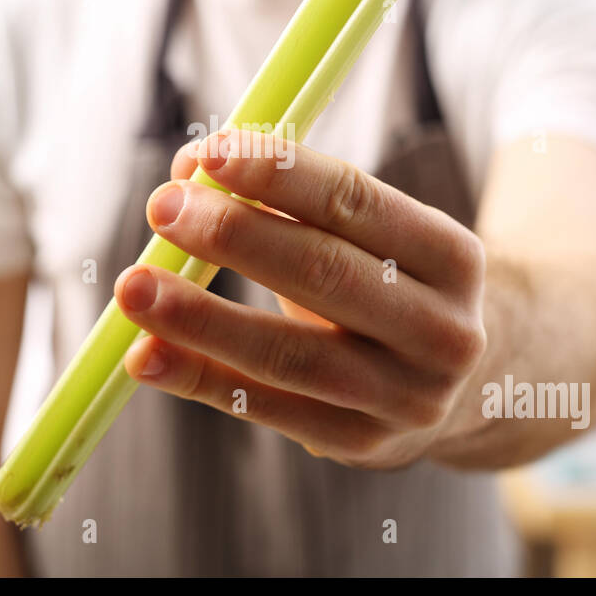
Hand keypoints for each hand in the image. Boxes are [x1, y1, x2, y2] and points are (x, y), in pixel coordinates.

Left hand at [113, 129, 486, 468]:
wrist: (460, 386)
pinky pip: (267, 408)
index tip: (210, 151)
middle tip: (164, 208)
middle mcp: (444, 331)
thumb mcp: (368, 239)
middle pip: (326, 274)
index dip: (280, 175)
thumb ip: (286, 203)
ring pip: (291, 354)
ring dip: (202, 318)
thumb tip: (189, 172)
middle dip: (235, 236)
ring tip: (134, 287)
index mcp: (452, 257)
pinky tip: (145, 354)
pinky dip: (199, 379)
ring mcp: (406, 398)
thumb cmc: (388, 286)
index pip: (359, 203)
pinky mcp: (361, 444)